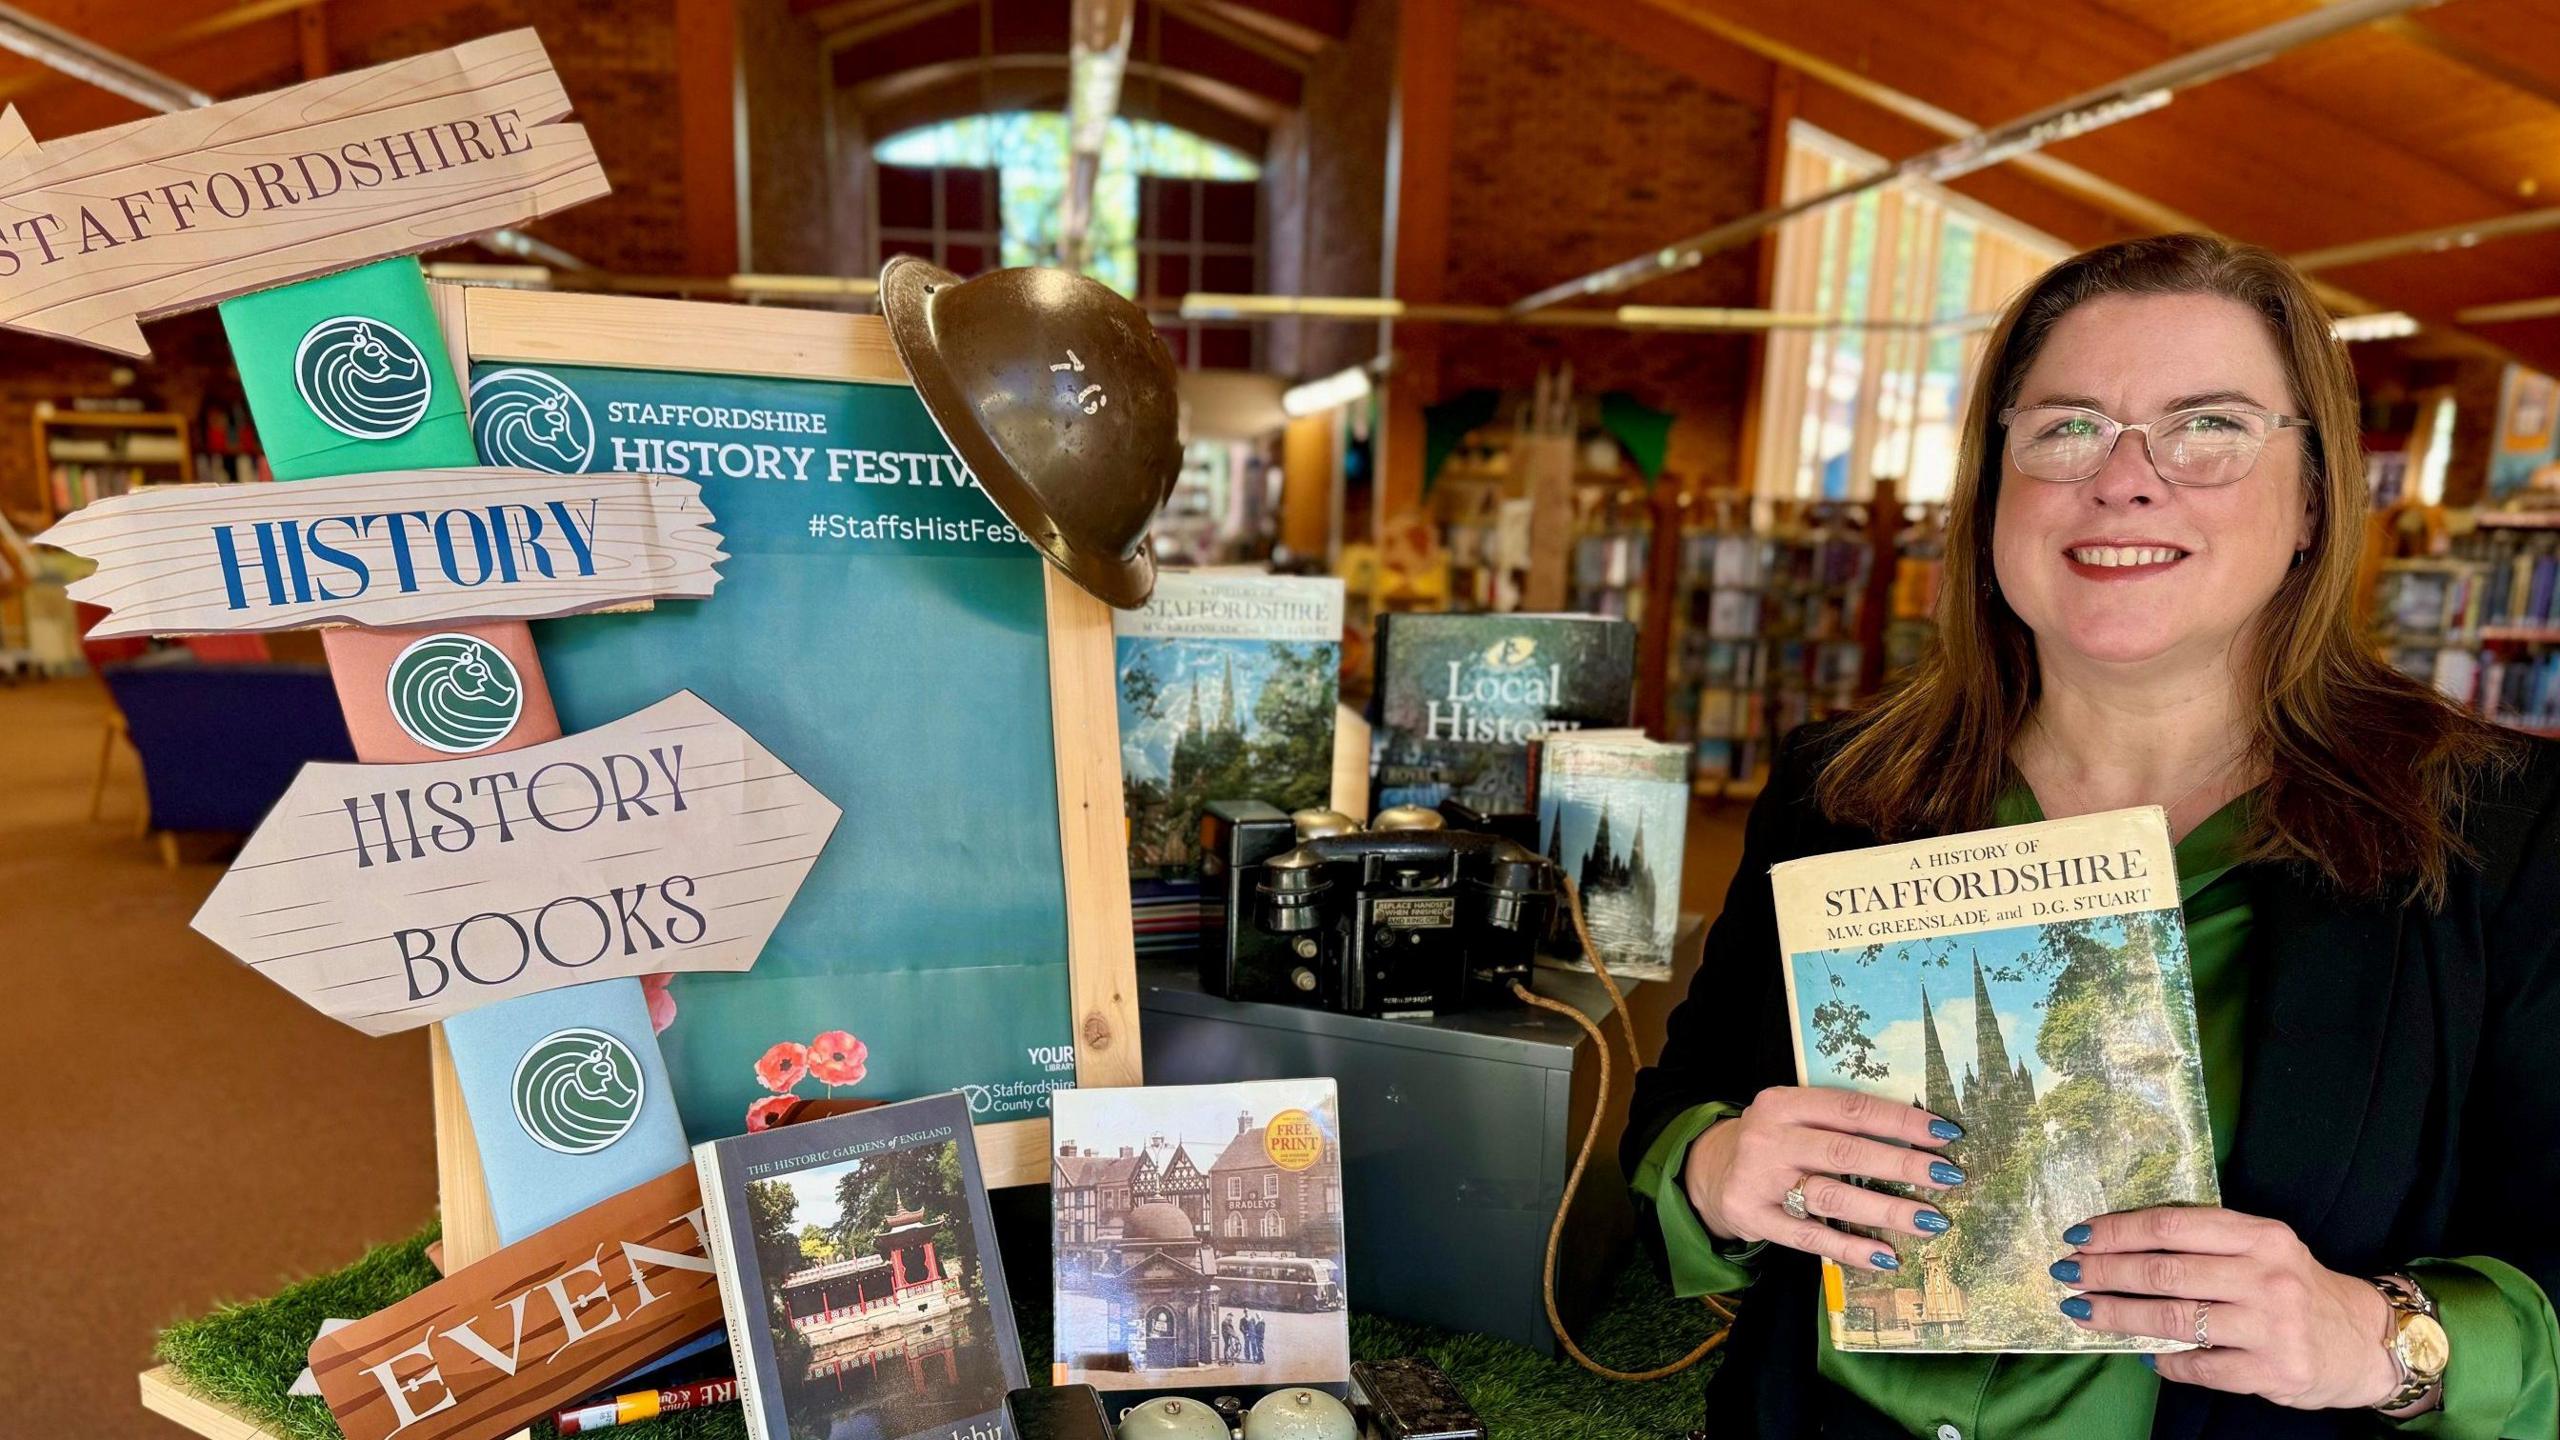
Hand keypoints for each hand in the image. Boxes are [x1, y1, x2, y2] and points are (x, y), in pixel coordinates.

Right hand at [1680, 1085, 1964, 1273]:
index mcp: (1783, 1103)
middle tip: (1947, 1177)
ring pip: (1833, 1197)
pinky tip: (1886, 1256)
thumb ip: (1838, 1122)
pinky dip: (1851, 1248)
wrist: (1709, 1172)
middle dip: (1903, 1166)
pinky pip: (1810, 1237)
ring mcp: (1759, 1179)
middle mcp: (1769, 1137)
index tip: (1945, 1133)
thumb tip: (1919, 1138)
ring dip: (1887, 1211)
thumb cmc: (1773, 1142)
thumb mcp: (1794, 1117)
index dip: (1900, 1121)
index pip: (1851, 1109)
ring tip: (1930, 1222)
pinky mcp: (1754, 1217)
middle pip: (1846, 1152)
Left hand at [2056, 1206, 2404, 1410]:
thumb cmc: (2296, 1288)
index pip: (2173, 1226)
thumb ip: (2207, 1242)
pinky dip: (2164, 1361)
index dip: (2118, 1231)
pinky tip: (2142, 1354)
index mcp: (2260, 1236)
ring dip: (2118, 1316)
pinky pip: (2199, 1367)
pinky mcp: (2274, 1371)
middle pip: (2165, 1273)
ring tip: (2082, 1312)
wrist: (2364, 1341)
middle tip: (2065, 1274)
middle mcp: (2266, 1277)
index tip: (2078, 1235)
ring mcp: (2271, 1327)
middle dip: (2104, 1273)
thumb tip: (2121, 1243)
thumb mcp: (2264, 1249)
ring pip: (2174, 1319)